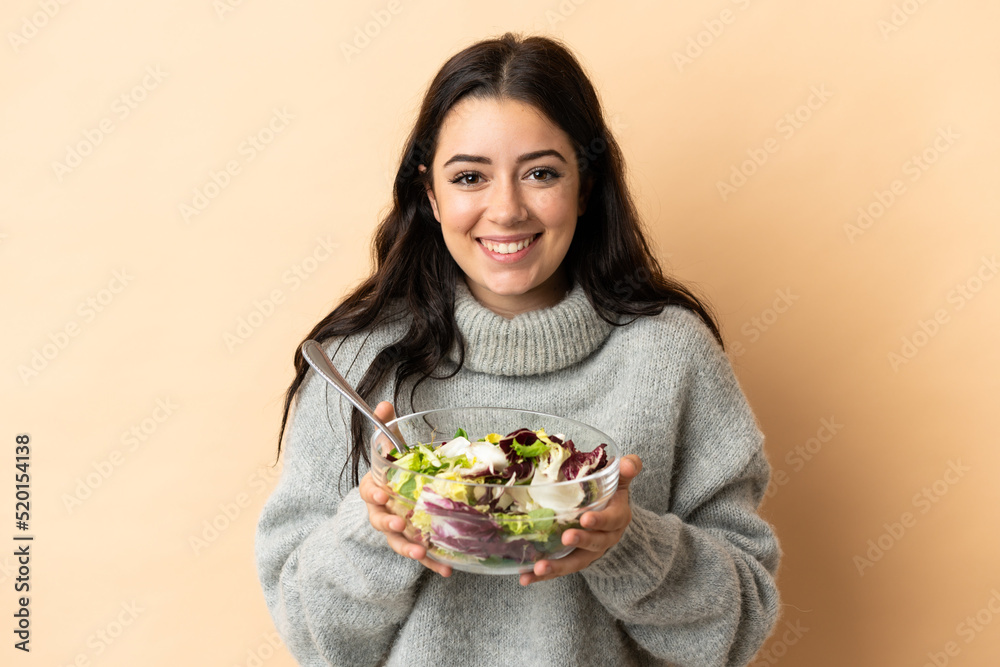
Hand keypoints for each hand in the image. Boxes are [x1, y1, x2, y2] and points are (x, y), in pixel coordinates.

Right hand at [358, 401, 452, 577]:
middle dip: (389, 522)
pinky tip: (447, 569)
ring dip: (408, 548)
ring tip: (421, 552)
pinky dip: (433, 564)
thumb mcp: (390, 446)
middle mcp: (381, 512)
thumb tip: (384, 404)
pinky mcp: (413, 543)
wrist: (395, 493)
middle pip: (380, 520)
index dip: (374, 493)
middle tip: (400, 522)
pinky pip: (422, 555)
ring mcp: (396, 530)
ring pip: (398, 542)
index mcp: (374, 488)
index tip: (381, 493)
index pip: (369, 491)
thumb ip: (386, 428)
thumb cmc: (393, 469)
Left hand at [519, 454, 642, 585]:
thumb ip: (627, 470)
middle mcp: (605, 539)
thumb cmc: (610, 493)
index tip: (585, 519)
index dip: (600, 521)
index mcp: (618, 518)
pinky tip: (525, 578)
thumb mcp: (620, 480)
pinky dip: (542, 575)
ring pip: (575, 562)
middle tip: (565, 538)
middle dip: (580, 542)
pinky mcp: (572, 559)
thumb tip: (629, 463)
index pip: (612, 520)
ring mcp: (588, 552)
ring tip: (539, 568)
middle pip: (595, 544)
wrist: (609, 514)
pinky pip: (559, 569)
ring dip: (557, 567)